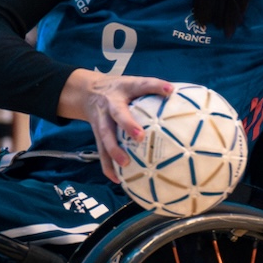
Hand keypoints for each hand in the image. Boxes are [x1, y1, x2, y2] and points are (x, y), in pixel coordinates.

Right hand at [57, 69, 175, 182]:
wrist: (87, 93)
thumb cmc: (119, 90)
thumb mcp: (133, 83)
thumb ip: (152, 87)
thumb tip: (175, 92)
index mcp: (123, 90)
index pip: (140, 85)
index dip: (155, 86)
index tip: (169, 90)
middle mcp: (110, 106)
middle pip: (117, 115)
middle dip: (127, 124)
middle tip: (140, 136)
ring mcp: (102, 122)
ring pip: (105, 137)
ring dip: (114, 151)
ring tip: (125, 163)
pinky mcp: (97, 136)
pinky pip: (101, 152)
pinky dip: (108, 166)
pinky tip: (117, 179)